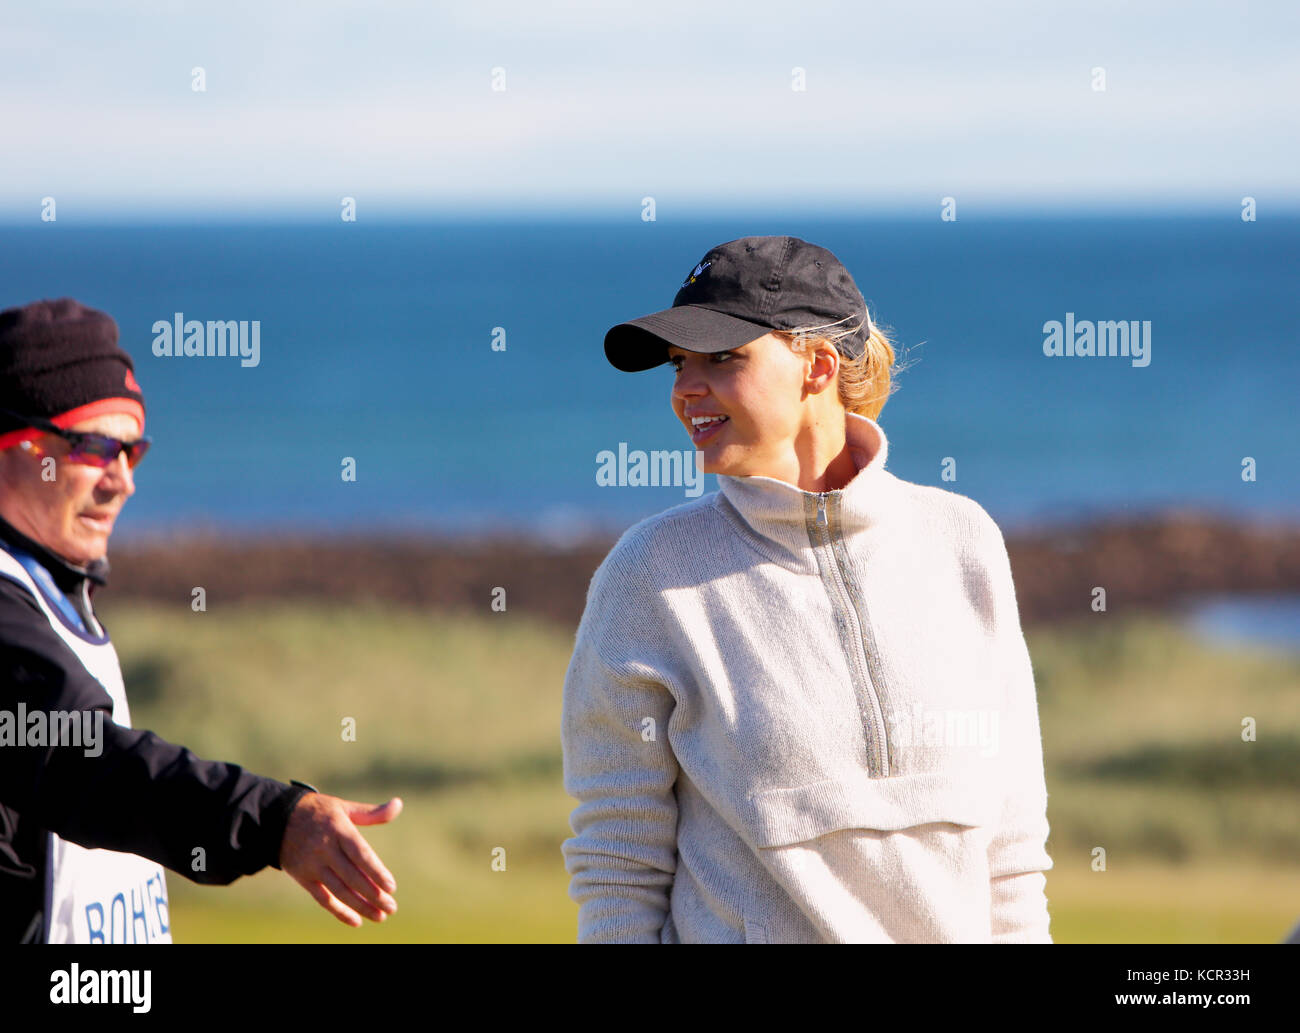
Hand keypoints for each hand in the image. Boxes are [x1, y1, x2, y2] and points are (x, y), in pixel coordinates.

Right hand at [279, 792, 402, 926]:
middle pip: (351, 877)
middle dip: (373, 895)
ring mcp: (312, 865)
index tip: (391, 887)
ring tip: (380, 916)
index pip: (360, 854)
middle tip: (391, 907)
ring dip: (360, 906)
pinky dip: (338, 911)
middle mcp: (324, 848)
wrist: (278, 818)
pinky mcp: (303, 877)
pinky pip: (322, 898)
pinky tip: (356, 921)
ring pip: (338, 891)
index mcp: (338, 829)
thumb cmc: (320, 812)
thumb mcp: (344, 807)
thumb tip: (398, 804)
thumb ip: (372, 812)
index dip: (376, 872)